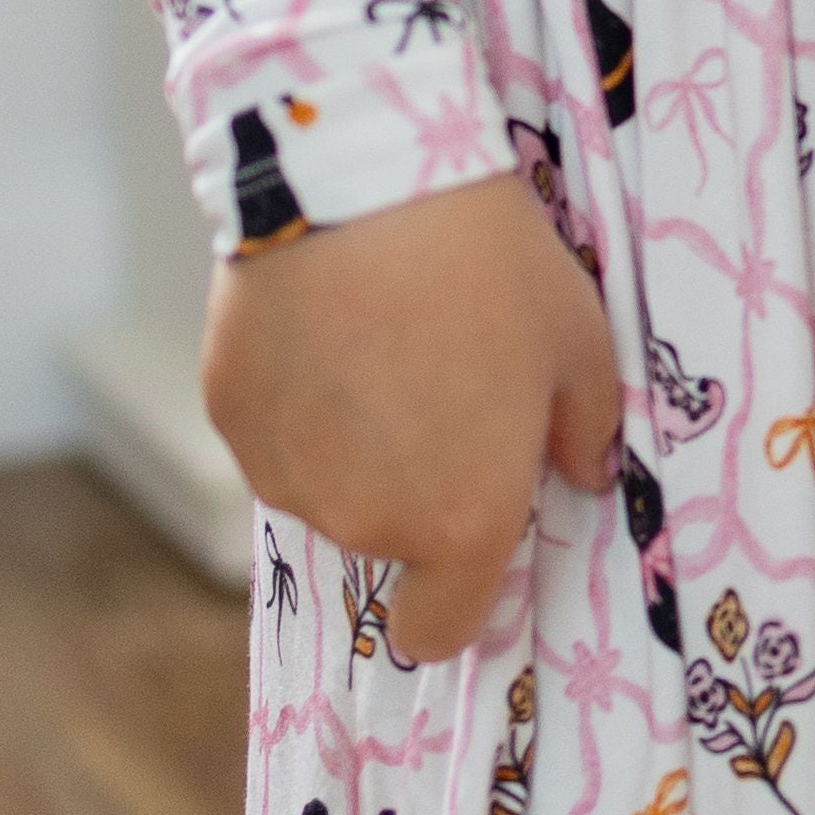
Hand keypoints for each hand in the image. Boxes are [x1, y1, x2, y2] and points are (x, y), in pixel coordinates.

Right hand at [201, 171, 622, 662]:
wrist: (366, 184)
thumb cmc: (491, 270)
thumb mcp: (580, 346)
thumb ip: (588, 431)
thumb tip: (582, 473)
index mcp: (460, 523)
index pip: (441, 630)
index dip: (458, 596)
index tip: (473, 535)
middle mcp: (362, 521)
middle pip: (390, 540)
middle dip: (418, 487)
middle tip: (444, 388)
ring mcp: (283, 472)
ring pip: (326, 487)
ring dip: (353, 445)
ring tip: (384, 344)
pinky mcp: (227, 414)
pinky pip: (275, 432)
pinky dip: (299, 399)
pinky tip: (326, 325)